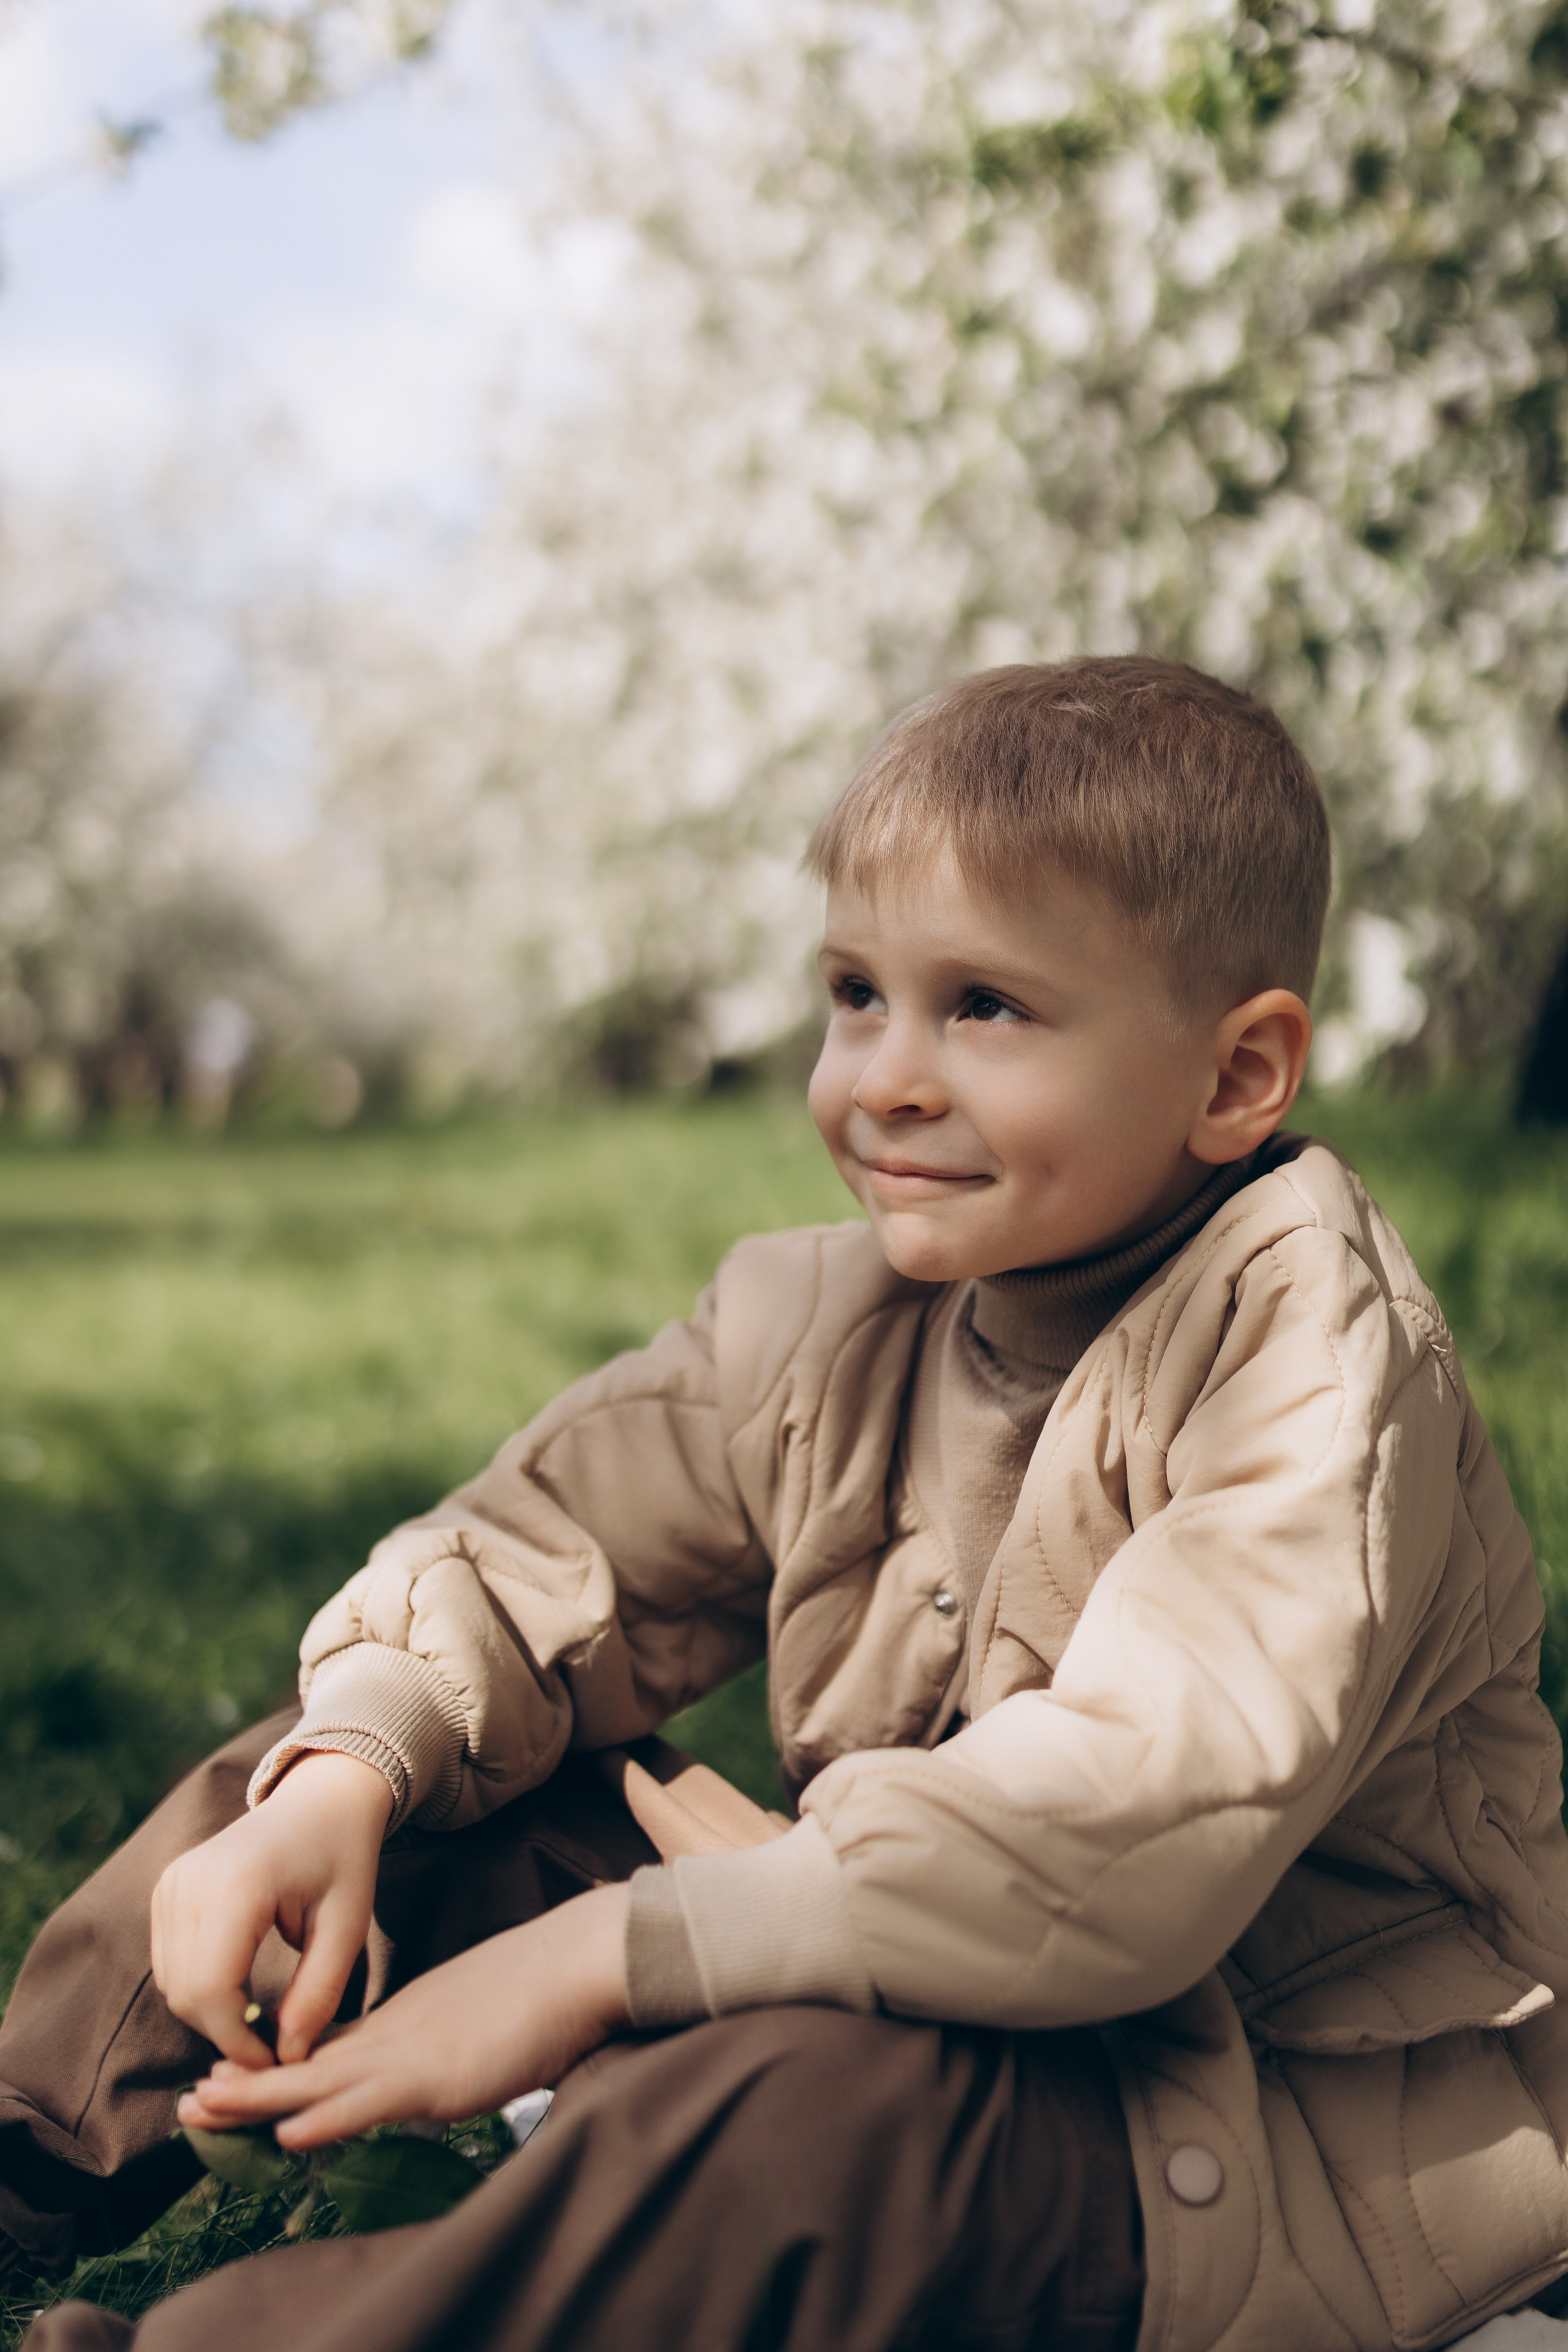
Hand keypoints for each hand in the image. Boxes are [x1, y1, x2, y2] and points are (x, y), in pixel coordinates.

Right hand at [152, 1751, 393, 2068]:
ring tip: (262, 2016)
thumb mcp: (348, 1926)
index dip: (237, 2040)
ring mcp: (172, 1881)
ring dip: (211, 2014)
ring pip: (171, 1983)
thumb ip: (318, 1993)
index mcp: (238, 1883)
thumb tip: (286, 2059)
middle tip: (272, 2045)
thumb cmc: (342, 1859)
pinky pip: (168, 1962)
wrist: (321, 1800)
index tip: (275, 2060)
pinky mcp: (166, 1888)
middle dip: (225, 2033)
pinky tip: (241, 1987)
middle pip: (186, 1993)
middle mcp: (191, 1879)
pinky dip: (199, 1988)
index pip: (211, 1989)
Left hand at [175, 1883, 631, 2148]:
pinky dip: (329, 2119)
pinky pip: (373, 2102)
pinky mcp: (440, 2076)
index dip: (273, 2066)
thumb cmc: (540, 1987)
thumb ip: (440, 2041)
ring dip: (258, 2099)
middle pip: (306, 2063)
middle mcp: (396, 2032)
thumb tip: (427, 2072)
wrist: (579, 1958)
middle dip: (244, 2085)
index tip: (221, 2076)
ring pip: (321, 2081)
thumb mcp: (472, 2015)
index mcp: (404, 2018)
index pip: (326, 2048)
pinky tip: (291, 2132)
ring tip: (203, 2107)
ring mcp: (414, 2053)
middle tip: (187, 2098)